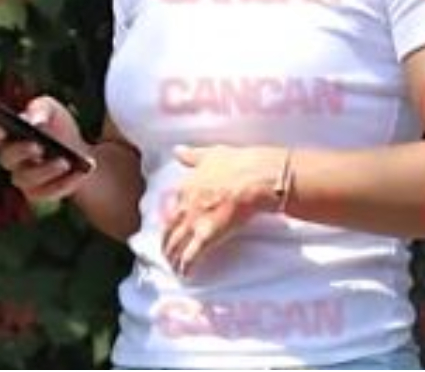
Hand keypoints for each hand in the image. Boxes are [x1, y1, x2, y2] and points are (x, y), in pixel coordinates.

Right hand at [0, 95, 93, 201]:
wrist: (79, 151)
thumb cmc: (56, 126)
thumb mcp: (51, 109)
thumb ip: (40, 108)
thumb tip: (34, 121)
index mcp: (5, 135)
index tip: (0, 130)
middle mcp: (9, 158)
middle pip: (5, 158)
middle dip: (20, 151)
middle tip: (37, 146)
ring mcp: (22, 178)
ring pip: (25, 179)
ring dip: (45, 170)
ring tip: (65, 161)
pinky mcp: (38, 193)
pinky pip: (46, 192)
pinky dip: (64, 182)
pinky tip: (78, 172)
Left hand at [161, 144, 286, 276]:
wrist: (257, 176)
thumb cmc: (239, 162)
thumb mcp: (211, 153)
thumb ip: (193, 155)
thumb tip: (177, 151)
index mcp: (187, 185)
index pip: (172, 206)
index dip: (171, 219)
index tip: (171, 227)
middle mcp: (186, 204)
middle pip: (170, 227)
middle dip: (167, 242)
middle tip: (166, 254)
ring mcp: (195, 220)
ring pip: (177, 242)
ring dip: (173, 256)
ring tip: (173, 266)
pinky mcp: (208, 235)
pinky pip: (192, 254)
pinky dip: (186, 265)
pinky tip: (184, 274)